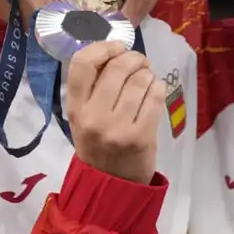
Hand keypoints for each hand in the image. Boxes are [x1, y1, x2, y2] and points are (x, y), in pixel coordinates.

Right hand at [65, 40, 160, 184]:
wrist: (111, 185)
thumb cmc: (98, 145)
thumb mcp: (83, 118)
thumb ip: (92, 89)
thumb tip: (114, 53)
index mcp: (75, 109)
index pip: (81, 64)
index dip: (102, 47)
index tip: (116, 48)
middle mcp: (94, 116)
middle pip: (116, 67)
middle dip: (133, 57)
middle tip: (139, 62)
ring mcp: (118, 127)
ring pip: (139, 81)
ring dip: (147, 74)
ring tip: (146, 79)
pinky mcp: (142, 137)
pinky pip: (155, 97)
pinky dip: (158, 87)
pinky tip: (155, 90)